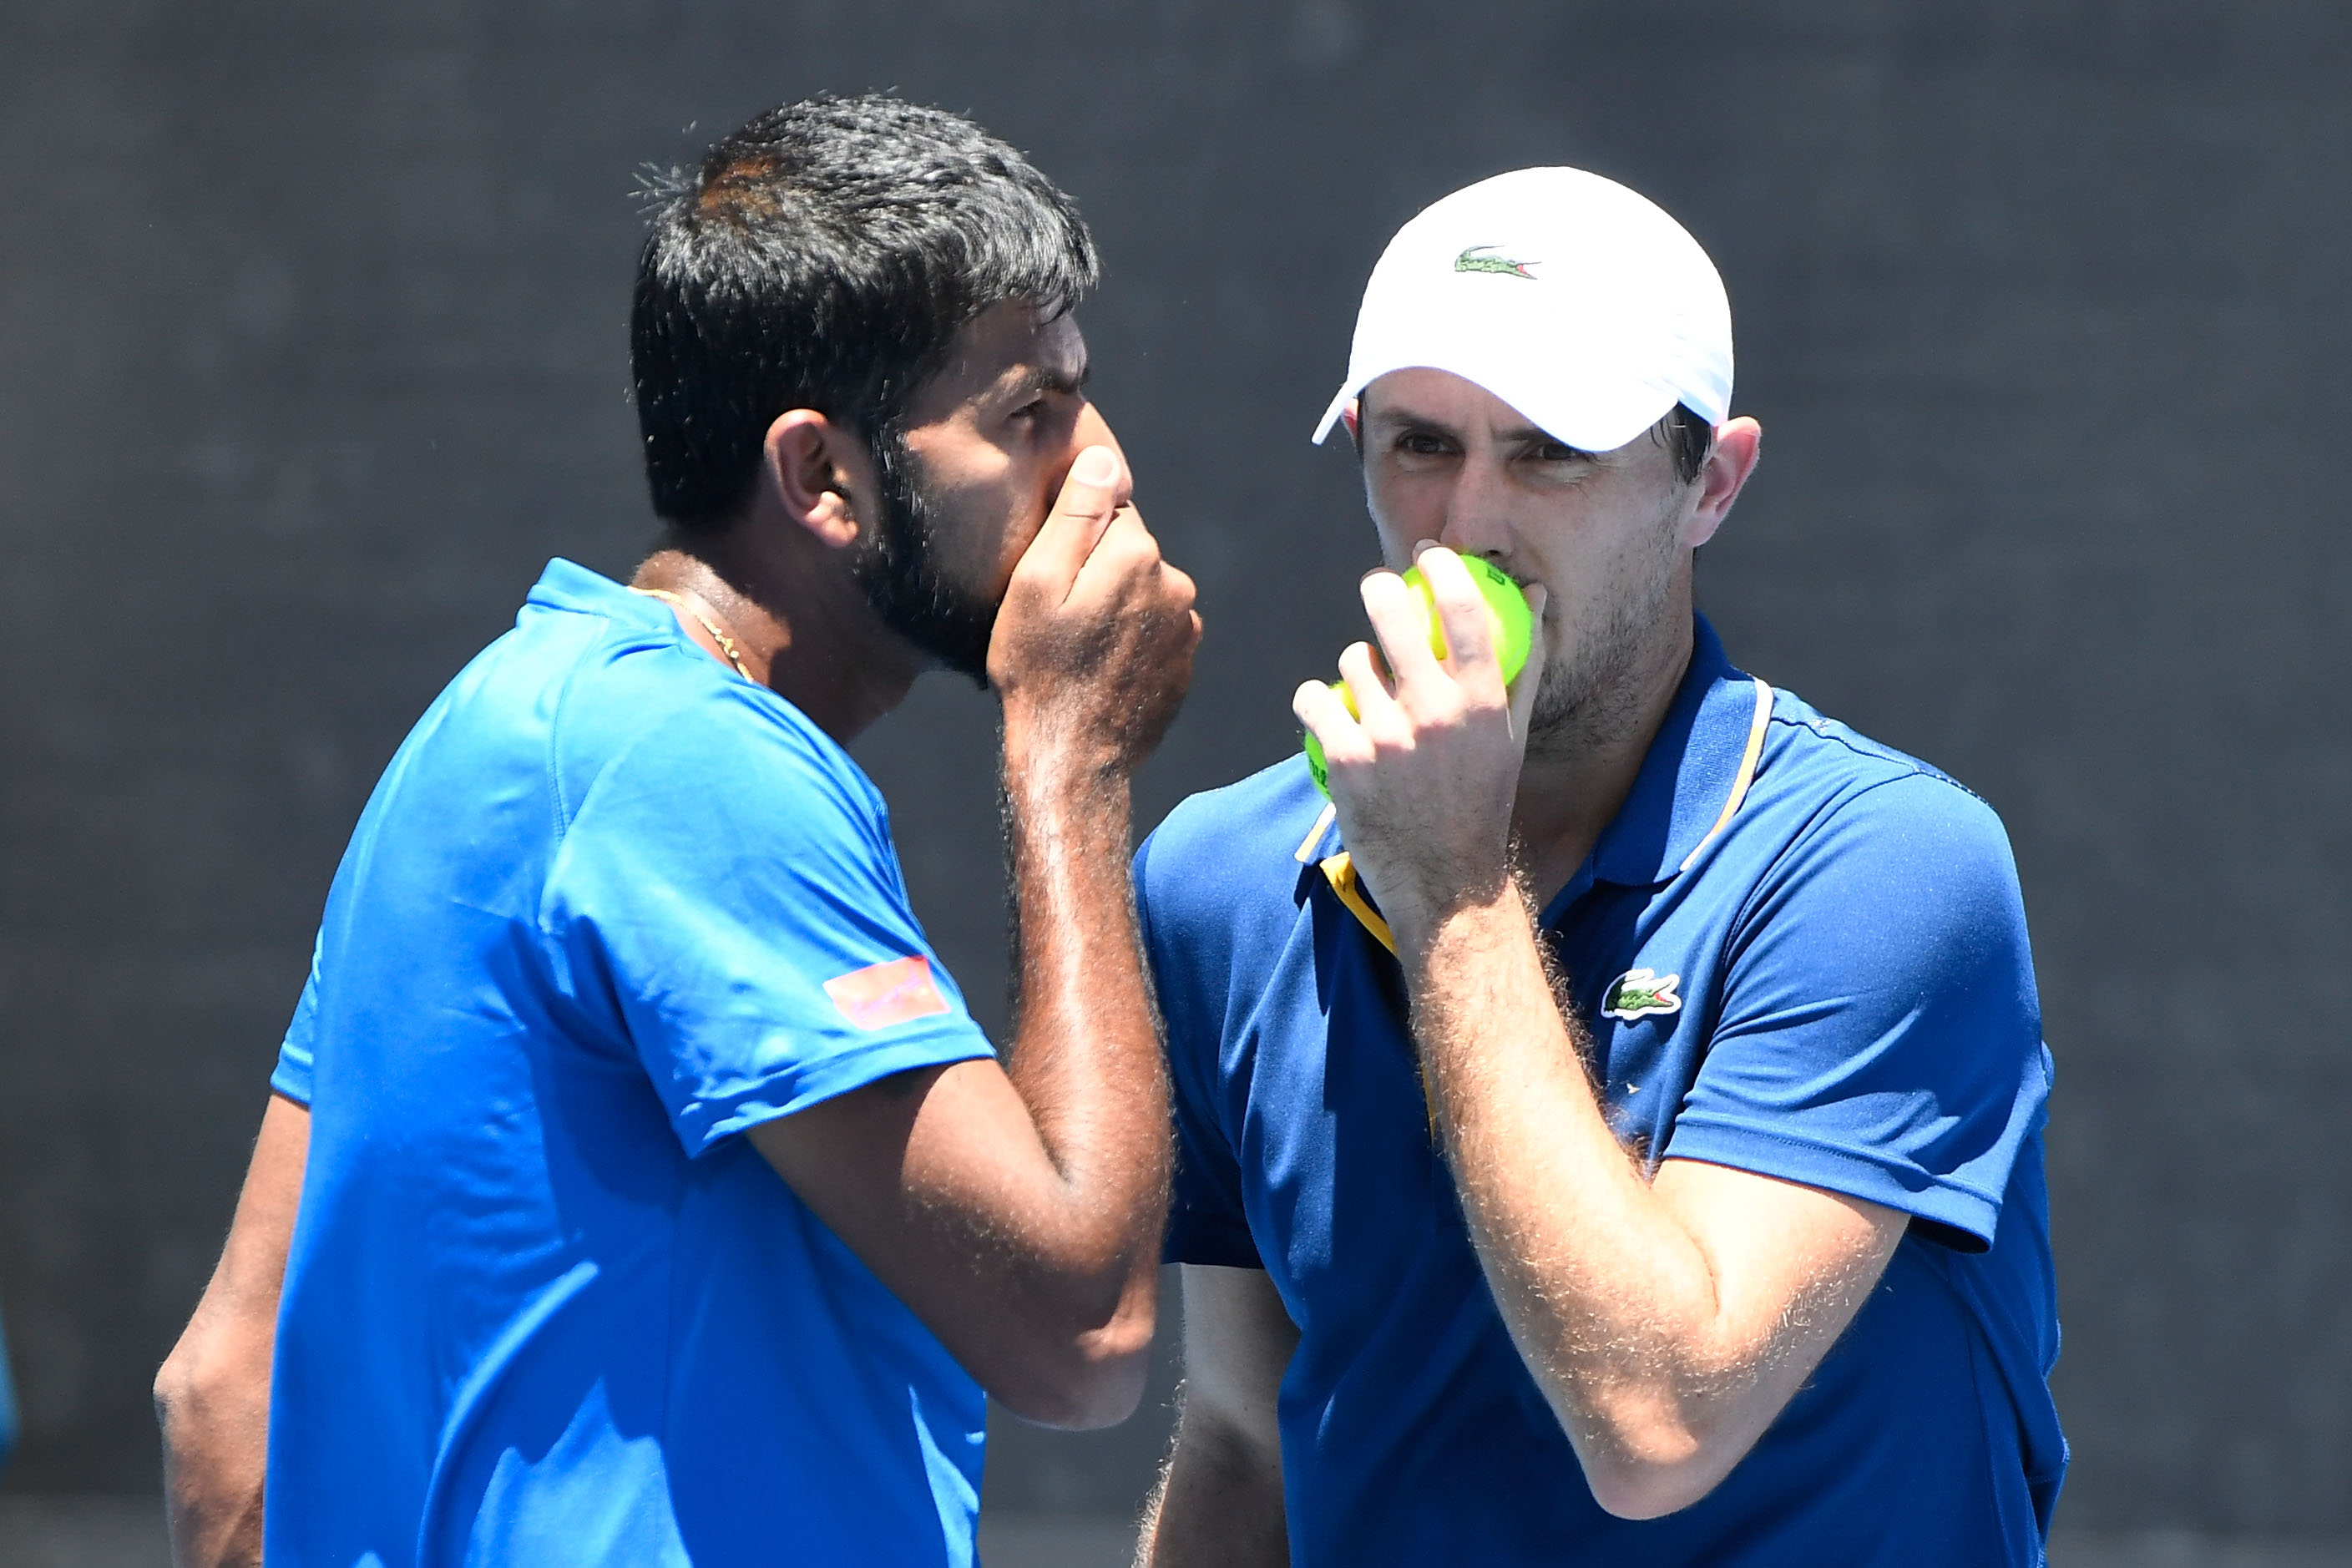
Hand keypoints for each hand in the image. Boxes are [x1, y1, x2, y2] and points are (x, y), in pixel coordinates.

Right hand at [989, 443, 1200, 777]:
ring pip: (1142, 591)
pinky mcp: (1185, 662)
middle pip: (1129, 551)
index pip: (1108, 512)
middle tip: (1059, 620)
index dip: (1072, 542)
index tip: (1052, 582)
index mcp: (1138, 555)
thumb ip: (1075, 515)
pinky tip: (1100, 670)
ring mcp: (1186, 628)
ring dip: (1114, 607)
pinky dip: (1130, 641)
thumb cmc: (1040, 671)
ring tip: (1079, 650)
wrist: (1072, 757)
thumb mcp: (1036, 583)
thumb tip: (1105, 462)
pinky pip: (1153, 630)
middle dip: (1097, 572)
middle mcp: (1175, 584)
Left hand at [1293, 543, 1546, 935]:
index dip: (1442, 567)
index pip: (1462, 606)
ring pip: (1352, 660)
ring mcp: (1387, 734)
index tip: (1428, 556)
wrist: (1447, 882)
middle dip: (1379, 591)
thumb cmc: (1483, 801)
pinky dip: (1317, 701)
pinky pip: (1314, 697)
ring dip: (1356, 668)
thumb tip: (1534, 594)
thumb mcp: (1513, 733)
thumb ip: (1525, 661)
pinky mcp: (1346, 758)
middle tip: (1378, 594)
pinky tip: (1328, 714)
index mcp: (1482, 700)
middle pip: (1391, 612)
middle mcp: (1436, 710)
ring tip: (1369, 696)